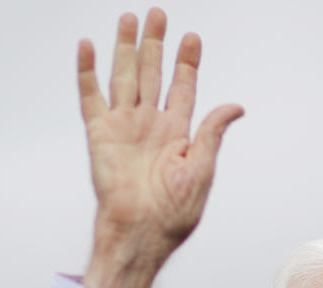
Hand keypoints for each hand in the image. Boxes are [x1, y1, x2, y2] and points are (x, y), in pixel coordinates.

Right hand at [78, 9, 243, 287]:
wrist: (141, 232)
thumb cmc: (174, 213)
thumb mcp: (202, 169)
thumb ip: (213, 132)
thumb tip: (236, 106)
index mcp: (177, 133)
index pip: (182, 88)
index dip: (186, 62)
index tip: (192, 38)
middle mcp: (149, 125)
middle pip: (153, 74)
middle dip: (156, 44)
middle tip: (159, 14)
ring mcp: (124, 126)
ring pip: (125, 76)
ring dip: (127, 48)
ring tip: (130, 19)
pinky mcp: (99, 134)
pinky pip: (91, 96)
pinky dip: (87, 71)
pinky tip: (89, 46)